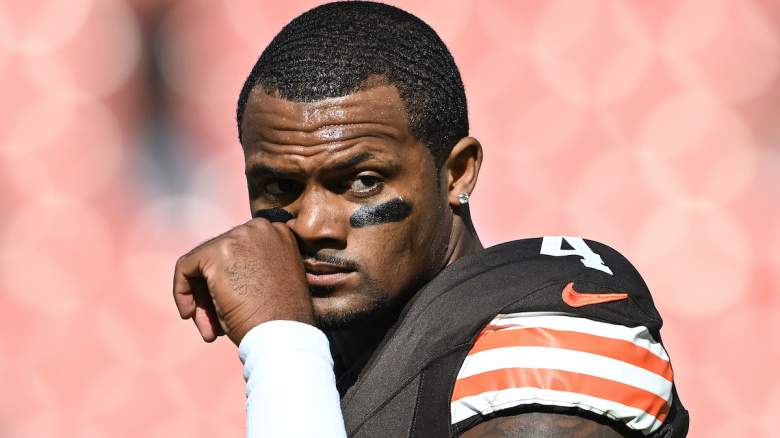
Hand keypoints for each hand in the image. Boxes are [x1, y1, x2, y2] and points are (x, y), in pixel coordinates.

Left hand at [172, 218, 312, 344]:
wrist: (283, 335)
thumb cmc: (282, 320)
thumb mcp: (272, 282)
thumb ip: (251, 266)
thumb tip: (216, 270)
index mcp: (278, 233)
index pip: (239, 251)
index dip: (230, 281)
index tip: (230, 307)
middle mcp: (261, 228)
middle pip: (219, 255)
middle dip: (212, 292)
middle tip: (216, 325)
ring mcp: (239, 237)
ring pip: (202, 263)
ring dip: (201, 298)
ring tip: (209, 330)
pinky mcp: (218, 252)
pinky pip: (185, 267)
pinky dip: (182, 291)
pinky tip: (190, 314)